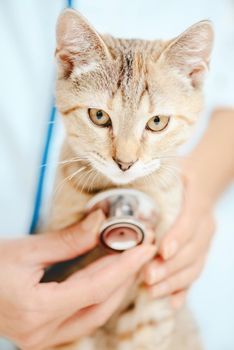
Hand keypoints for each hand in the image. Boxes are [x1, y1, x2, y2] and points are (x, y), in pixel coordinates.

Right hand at [0, 210, 155, 349]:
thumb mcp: (26, 249)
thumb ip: (67, 240)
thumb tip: (99, 223)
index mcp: (37, 310)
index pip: (96, 288)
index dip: (125, 266)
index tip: (145, 247)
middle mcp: (42, 333)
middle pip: (100, 307)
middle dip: (125, 279)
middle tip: (141, 253)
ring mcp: (41, 339)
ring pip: (93, 316)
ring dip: (115, 290)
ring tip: (129, 263)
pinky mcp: (41, 335)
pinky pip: (81, 318)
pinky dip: (98, 298)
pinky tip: (106, 280)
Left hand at [143, 165, 215, 308]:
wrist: (197, 183)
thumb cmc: (176, 176)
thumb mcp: (167, 170)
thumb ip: (149, 177)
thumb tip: (117, 185)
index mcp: (198, 200)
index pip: (190, 220)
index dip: (178, 237)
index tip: (162, 251)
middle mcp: (205, 223)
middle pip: (193, 249)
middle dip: (171, 267)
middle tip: (148, 278)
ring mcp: (205, 241)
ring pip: (194, 266)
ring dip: (174, 281)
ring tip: (151, 291)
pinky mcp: (199, 253)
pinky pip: (194, 273)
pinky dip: (184, 289)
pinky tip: (172, 303)